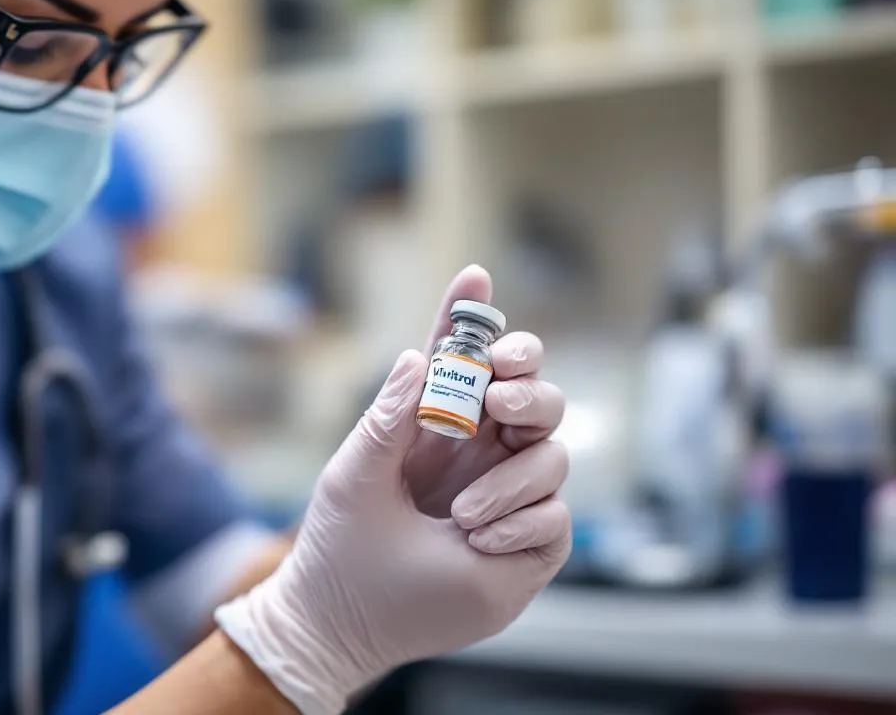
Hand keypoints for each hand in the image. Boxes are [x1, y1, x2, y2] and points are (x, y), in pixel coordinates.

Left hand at [214, 266, 569, 714]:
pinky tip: (475, 539)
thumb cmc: (341, 541)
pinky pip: (557, 514)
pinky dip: (519, 521)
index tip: (474, 277)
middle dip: (528, 383)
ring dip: (510, 478)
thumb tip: (416, 356)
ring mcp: (511, 494)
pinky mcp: (531, 542)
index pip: (465, 359)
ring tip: (458, 513)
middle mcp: (483, 450)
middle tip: (499, 394)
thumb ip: (386, 415)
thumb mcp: (354, 472)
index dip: (473, 317)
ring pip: (553, 453)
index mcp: (439, 423)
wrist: (345, 621)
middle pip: (534, 393)